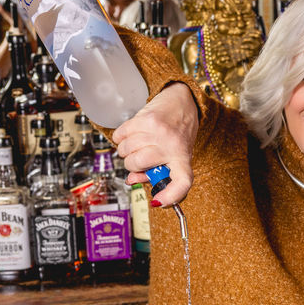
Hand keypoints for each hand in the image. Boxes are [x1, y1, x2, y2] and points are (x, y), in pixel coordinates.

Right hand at [112, 82, 198, 205]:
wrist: (182, 102)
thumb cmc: (177, 133)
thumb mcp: (173, 155)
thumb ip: (153, 171)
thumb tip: (131, 180)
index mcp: (183, 158)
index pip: (183, 182)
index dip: (171, 196)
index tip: (157, 202)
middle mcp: (172, 145)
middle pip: (136, 165)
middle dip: (132, 164)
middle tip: (139, 156)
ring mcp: (158, 131)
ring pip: (126, 150)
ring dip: (125, 150)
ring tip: (137, 143)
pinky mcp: (146, 118)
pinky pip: (120, 136)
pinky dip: (120, 137)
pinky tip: (131, 134)